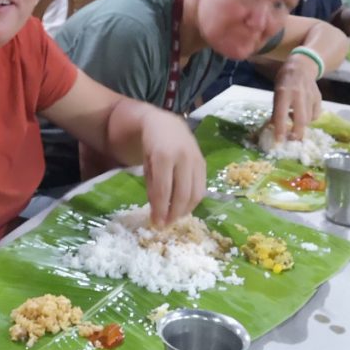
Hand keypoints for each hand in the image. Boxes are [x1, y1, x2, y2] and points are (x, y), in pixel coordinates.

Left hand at [139, 110, 206, 227]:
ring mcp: (196, 159)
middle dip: (174, 213)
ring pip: (196, 193)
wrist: (165, 124)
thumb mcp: (145, 165)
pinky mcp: (204, 163)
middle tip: (165, 225)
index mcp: (164, 155)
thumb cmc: (150, 146)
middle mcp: (183, 157)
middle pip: (182, 194)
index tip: (156, 224)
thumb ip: (152, 186)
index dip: (161, 210)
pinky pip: (202, 187)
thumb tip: (158, 212)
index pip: (164, 190)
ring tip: (174, 218)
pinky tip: (183, 207)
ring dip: (186, 210)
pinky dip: (193, 201)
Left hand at [272, 54, 322, 141]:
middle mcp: (298, 95)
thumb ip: (277, 109)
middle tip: (291, 138)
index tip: (278, 141)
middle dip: (296, 134)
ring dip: (301, 125)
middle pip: (300, 121)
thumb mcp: (276, 92)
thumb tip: (274, 127)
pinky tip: (304, 114)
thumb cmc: (284, 80)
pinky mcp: (319, 98)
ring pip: (308, 119)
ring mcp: (310, 96)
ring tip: (295, 121)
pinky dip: (310, 118)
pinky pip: (315, 115)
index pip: (280, 115)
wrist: (302, 67)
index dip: (280, 130)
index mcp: (283, 93)